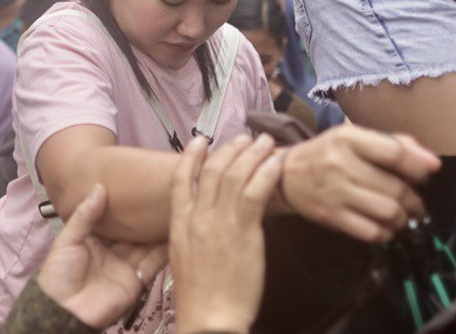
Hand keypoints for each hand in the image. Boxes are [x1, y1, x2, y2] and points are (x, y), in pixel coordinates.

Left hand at [36, 183, 167, 329]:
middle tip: (161, 197)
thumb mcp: (67, 239)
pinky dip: (164, 252)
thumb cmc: (58, 276)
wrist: (63, 311)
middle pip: (133, 232)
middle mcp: (112, 251)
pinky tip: (174, 237)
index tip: (138, 188)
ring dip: (158, 232)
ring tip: (172, 212)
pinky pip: (152, 264)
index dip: (125, 206)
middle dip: (145, 218)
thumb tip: (99, 188)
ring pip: (146, 245)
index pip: (113, 219)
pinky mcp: (134, 281)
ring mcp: (124, 266)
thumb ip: (85, 215)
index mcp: (94, 239)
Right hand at [170, 134, 280, 333]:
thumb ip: (192, 232)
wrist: (210, 316)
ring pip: (236, 175)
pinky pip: (256, 193)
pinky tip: (275, 164)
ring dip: (253, 154)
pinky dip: (266, 174)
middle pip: (213, 170)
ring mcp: (220, 222)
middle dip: (231, 148)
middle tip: (245, 139)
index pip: (182, 178)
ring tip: (265, 143)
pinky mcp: (244, 231)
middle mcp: (198, 216)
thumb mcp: (183, 257)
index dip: (191, 155)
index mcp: (180, 223)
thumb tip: (205, 218)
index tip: (201, 140)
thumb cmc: (201, 295)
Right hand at [279, 125, 439, 242]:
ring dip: (403, 218)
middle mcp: (340, 164)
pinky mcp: (330, 216)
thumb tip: (432, 163)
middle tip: (414, 204)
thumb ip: (394, 144)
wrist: (285, 175)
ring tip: (400, 216)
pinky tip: (382, 226)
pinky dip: (385, 233)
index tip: (423, 176)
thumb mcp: (353, 138)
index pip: (395, 154)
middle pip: (395, 189)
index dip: (418, 168)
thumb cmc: (327, 154)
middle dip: (414, 201)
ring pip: (388, 212)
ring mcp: (334, 192)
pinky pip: (371, 232)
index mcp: (347, 139)